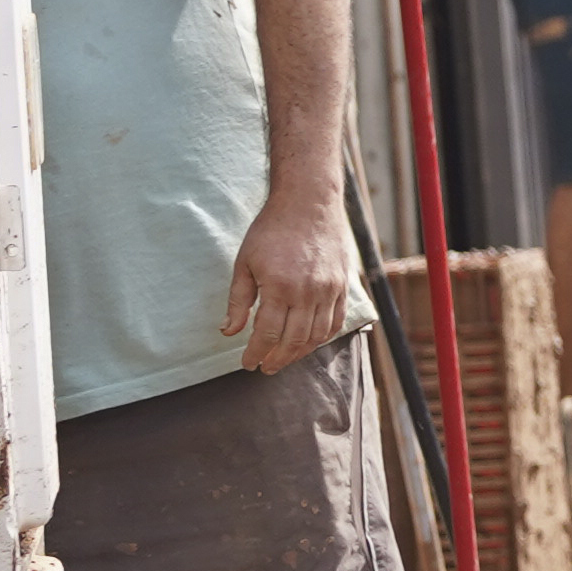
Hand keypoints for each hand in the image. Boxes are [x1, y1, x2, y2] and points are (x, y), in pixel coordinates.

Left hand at [221, 189, 361, 365]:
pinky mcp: (343, 286)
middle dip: (276, 359)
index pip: (267, 335)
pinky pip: (335, 322)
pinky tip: (308, 342)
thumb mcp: (245, 263)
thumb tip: (229, 332)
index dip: (256, 354)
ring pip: (316, 336)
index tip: (247, 363)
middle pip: (293, 341)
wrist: (309, 202)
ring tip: (283, 359)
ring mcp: (329, 290)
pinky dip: (322, 338)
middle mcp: (308, 293)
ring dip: (299, 353)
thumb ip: (238, 300)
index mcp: (280, 287)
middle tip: (264, 367)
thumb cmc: (272, 230)